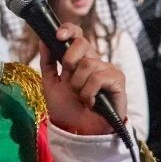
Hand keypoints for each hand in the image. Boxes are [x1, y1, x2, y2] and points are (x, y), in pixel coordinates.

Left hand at [39, 22, 125, 136]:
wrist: (79, 132)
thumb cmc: (67, 110)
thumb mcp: (50, 85)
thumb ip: (48, 62)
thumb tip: (43, 40)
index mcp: (79, 59)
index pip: (77, 35)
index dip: (69, 30)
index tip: (58, 36)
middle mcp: (94, 61)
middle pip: (82, 42)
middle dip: (69, 60)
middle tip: (69, 78)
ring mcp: (107, 69)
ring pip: (87, 64)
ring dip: (78, 86)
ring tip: (81, 98)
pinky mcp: (117, 80)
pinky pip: (99, 77)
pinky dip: (89, 93)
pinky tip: (91, 102)